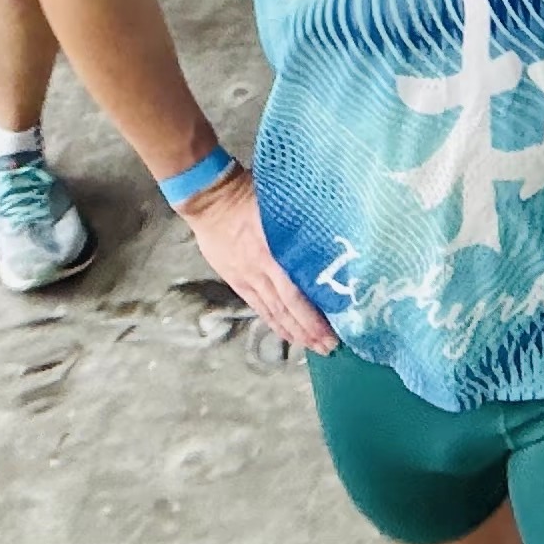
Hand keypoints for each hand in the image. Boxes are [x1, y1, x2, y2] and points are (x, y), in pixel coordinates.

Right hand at [180, 169, 337, 353]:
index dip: (312, 318)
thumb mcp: (283, 207)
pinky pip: (257, 306)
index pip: (296, 296)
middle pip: (287, 310)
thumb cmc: (252, 195)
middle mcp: (260, 272)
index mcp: (272, 254)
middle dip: (308, 331)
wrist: (211, 200)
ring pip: (272, 312)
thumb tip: (331, 242)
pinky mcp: (236, 279)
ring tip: (311, 346)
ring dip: (292, 332)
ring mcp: (246, 278)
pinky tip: (284, 333)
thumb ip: (303, 228)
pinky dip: (272, 322)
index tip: (332, 332)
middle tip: (329, 348)